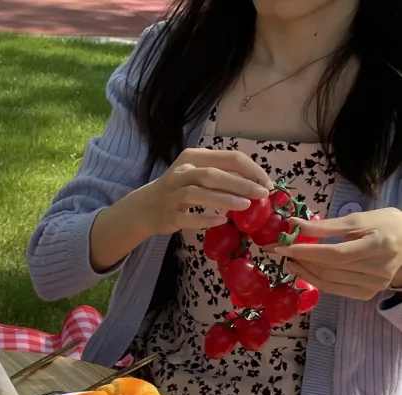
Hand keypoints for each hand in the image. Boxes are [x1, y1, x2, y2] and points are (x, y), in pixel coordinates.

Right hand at [143, 147, 272, 235]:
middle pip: (214, 175)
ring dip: (225, 199)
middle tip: (262, 194)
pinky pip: (189, 217)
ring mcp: (173, 194)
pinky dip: (206, 218)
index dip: (250, 169)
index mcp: (193, 157)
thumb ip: (221, 173)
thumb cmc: (178, 189)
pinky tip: (220, 220)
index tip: (265, 182)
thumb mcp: (197, 172)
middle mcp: (181, 172)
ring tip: (246, 205)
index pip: (228, 158)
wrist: (145, 208)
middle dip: (241, 184)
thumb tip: (255, 183)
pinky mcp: (169, 215)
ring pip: (201, 193)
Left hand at [266, 208, 401, 300]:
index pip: (333, 254)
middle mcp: (378, 270)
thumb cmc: (386, 225)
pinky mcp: (367, 294)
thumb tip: (294, 225)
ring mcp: (373, 285)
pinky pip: (334, 289)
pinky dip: (316, 280)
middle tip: (280, 252)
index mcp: (379, 246)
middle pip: (328, 269)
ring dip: (304, 271)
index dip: (305, 252)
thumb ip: (326, 226)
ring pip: (328, 282)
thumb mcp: (359, 219)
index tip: (282, 246)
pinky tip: (304, 271)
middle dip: (300, 260)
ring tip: (289, 261)